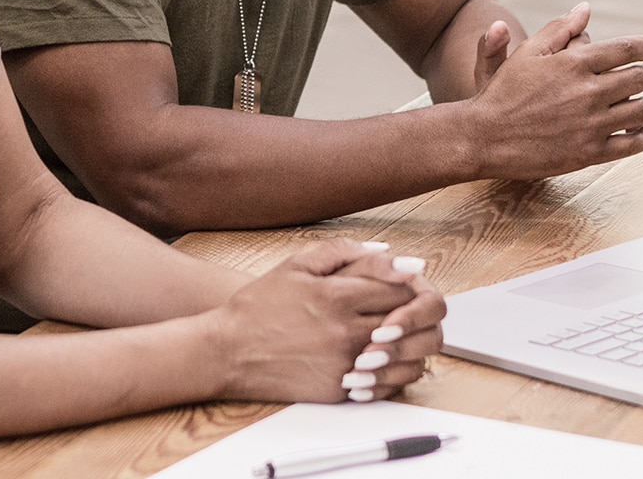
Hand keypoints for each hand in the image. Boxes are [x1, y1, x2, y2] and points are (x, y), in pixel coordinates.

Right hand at [210, 239, 429, 402]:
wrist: (228, 351)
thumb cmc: (259, 306)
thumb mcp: (297, 264)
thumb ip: (345, 252)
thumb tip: (389, 252)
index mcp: (336, 296)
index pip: (401, 288)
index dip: (409, 284)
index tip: (403, 283)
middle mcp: (344, 332)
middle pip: (409, 321)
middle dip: (413, 312)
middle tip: (406, 308)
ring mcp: (343, 364)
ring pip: (405, 356)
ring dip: (409, 344)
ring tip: (396, 334)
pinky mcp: (339, 390)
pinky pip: (386, 384)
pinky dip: (392, 371)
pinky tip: (380, 357)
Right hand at [463, 2, 642, 180]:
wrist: (484, 136)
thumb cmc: (503, 92)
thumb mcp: (528, 53)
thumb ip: (559, 29)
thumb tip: (585, 9)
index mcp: (574, 63)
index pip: (626, 49)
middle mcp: (588, 92)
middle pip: (639, 79)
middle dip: (641, 76)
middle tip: (637, 80)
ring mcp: (591, 124)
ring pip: (641, 111)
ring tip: (638, 106)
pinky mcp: (589, 153)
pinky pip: (632, 145)